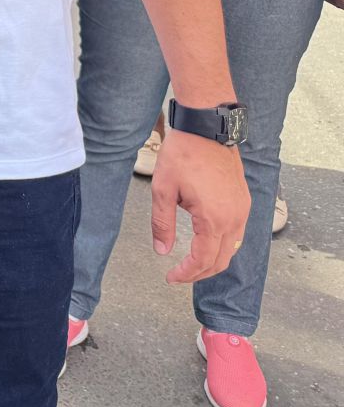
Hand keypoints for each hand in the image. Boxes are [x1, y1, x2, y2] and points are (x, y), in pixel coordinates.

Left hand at [150, 129, 249, 283]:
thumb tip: (162, 251)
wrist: (207, 128)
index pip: (203, 260)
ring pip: (232, 248)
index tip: (171, 277)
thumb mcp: (163, 189)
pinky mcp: (244, 200)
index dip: (187, 274)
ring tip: (191, 262)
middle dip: (200, 272)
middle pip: (222, 260)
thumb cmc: (183, 154)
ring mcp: (243, 209)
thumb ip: (162, 224)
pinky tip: (207, 241)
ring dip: (213, 260)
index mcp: (214, 219)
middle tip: (179, 275)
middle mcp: (235, 218)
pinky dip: (222, 244)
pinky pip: (237, 233)